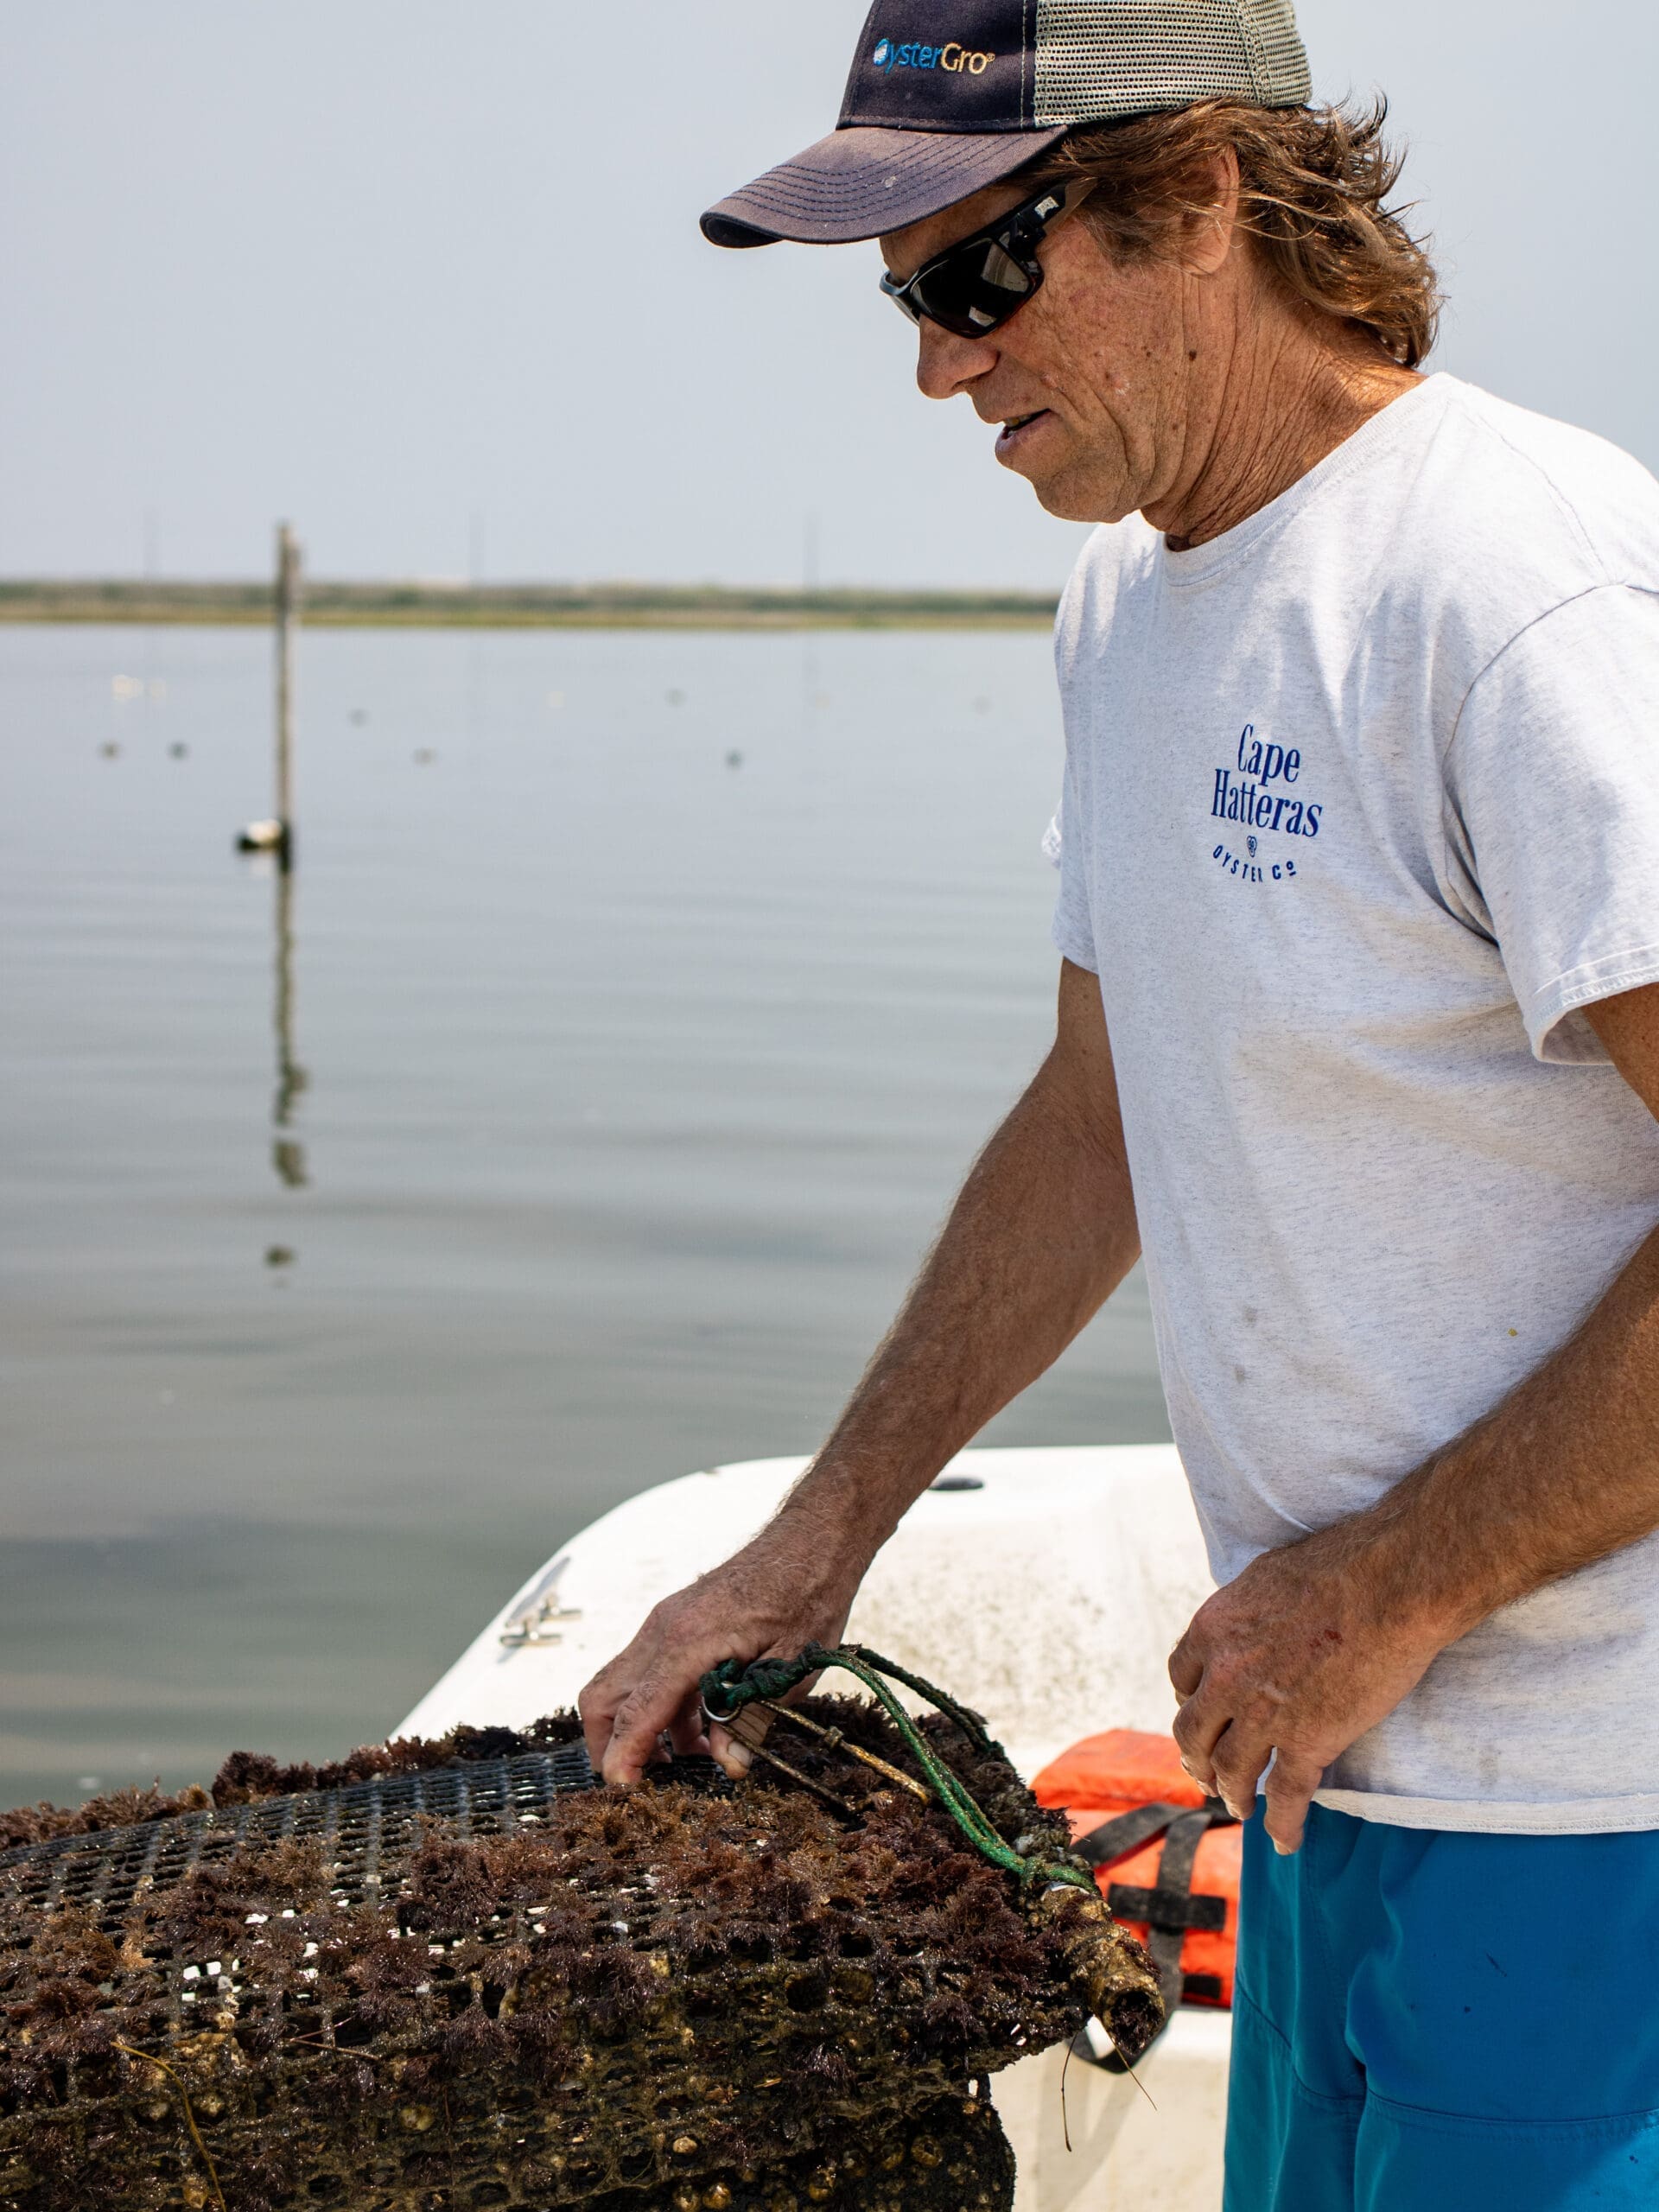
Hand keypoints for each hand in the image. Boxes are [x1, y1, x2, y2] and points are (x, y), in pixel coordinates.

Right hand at [577, 1515, 862, 1784]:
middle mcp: (663, 1629)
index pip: (636, 1711)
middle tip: (639, 1784)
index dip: (623, 1757)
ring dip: (641, 1729)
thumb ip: (753, 1718)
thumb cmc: (808, 1596)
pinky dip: (660, 1708)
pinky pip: (649, 1672)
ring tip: (689, 1763)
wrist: (812, 1541)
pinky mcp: (676, 1623)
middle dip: (607, 1746)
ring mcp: (665, 1623)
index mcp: (688, 1642)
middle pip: (603, 1697)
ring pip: (622, 1686)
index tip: (621, 1793)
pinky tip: (702, 1732)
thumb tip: (729, 1764)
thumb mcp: (792, 1669)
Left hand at [1168, 1520, 1458, 1853]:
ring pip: (1232, 1770)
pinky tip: (1284, 1842)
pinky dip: (1283, 1825)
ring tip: (1238, 1807)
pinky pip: (1287, 1797)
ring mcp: (1264, 1714)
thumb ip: (1246, 1609)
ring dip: (1231, 1793)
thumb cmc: (1338, 1565)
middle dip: (1197, 1757)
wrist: (1388, 1585)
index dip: (1190, 1702)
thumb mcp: (1265, 1576)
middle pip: (1194, 1732)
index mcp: (1212, 1631)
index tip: (1202, 1714)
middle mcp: (1226, 1676)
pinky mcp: (1308, 1742)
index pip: (1182, 1678)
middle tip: (1205, 1773)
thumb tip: (1249, 1618)